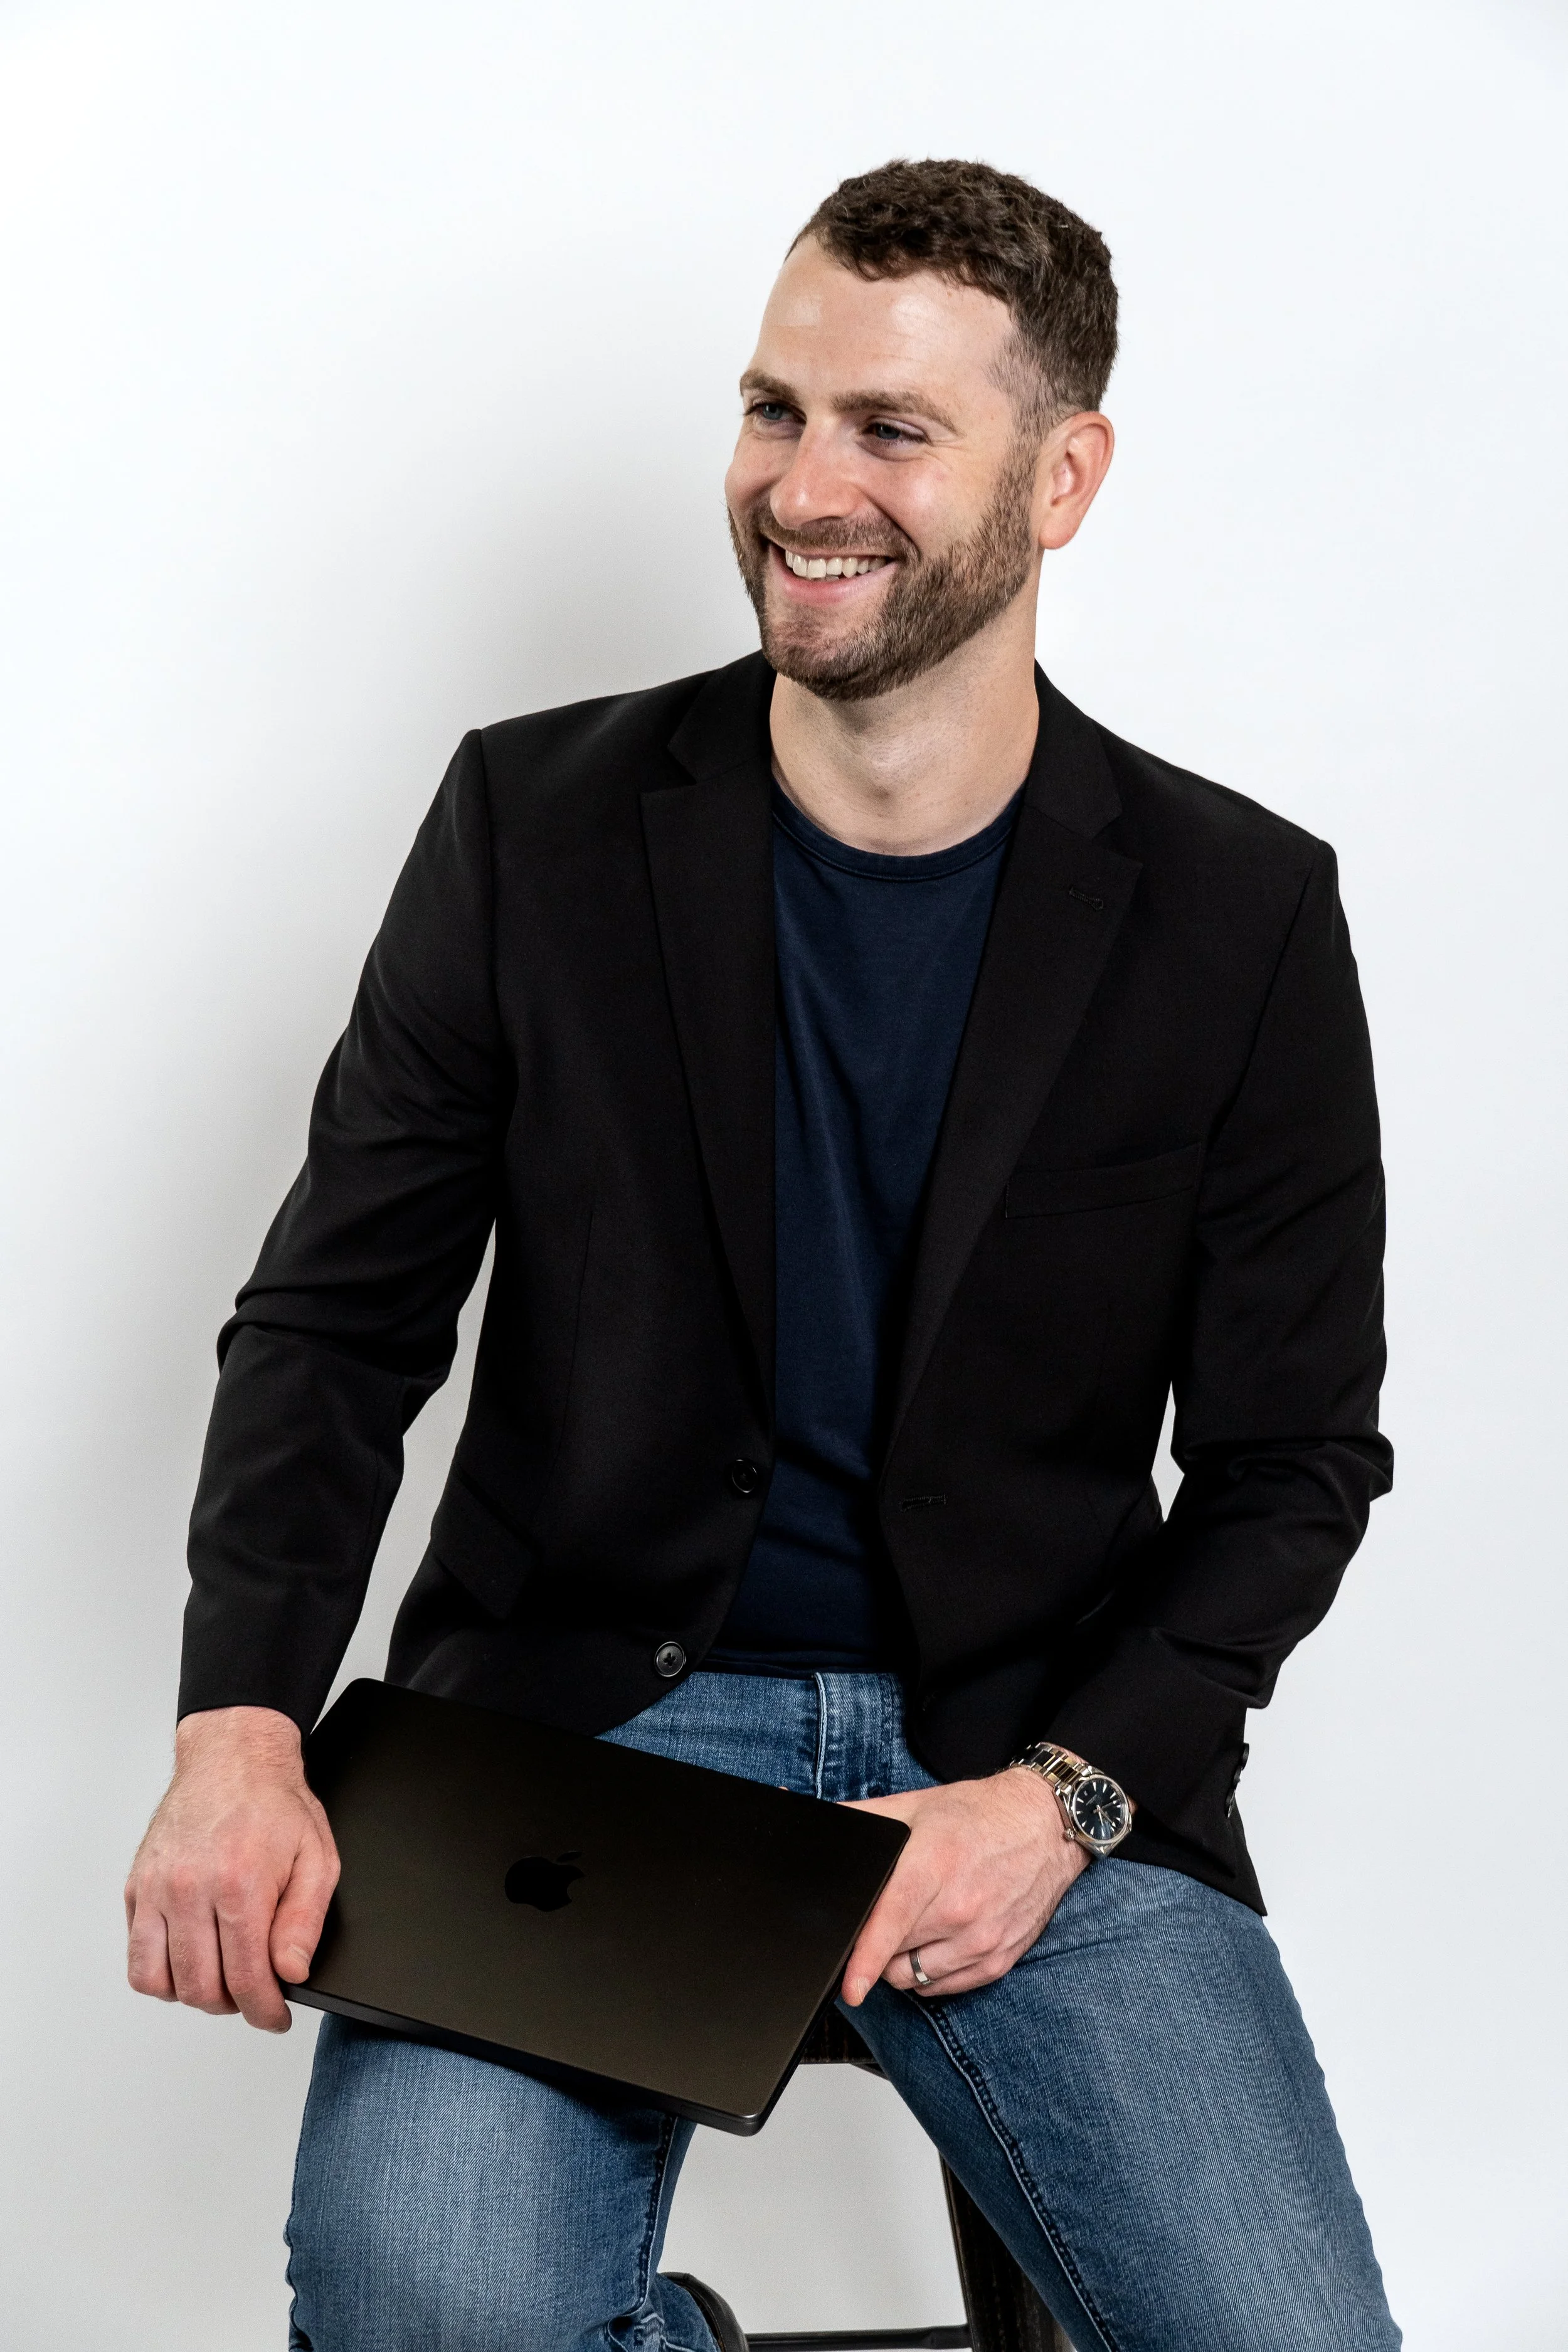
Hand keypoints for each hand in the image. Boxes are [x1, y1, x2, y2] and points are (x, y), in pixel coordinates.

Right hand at [124, 1705, 338, 2032]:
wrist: (231, 1757)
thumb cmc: (275, 1803)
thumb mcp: (317, 1856)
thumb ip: (305, 1919)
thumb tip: (291, 1971)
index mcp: (240, 1884)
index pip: (247, 1979)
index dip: (265, 2012)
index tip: (275, 2017)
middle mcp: (190, 1889)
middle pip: (203, 1988)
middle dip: (235, 2005)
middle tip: (254, 1994)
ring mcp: (157, 1889)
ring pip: (162, 1982)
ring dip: (195, 1994)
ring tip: (222, 1980)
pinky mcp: (136, 1888)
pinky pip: (137, 1958)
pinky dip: (160, 1976)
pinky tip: (189, 1962)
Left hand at [840, 1766, 1085, 2002]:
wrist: (1045, 1826)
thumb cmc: (978, 1815)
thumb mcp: (915, 1806)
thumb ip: (863, 1820)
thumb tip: (812, 1823)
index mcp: (935, 1864)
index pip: (893, 1921)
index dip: (867, 1958)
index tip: (850, 1988)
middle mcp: (962, 1908)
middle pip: (894, 1954)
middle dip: (876, 1943)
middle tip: (881, 1917)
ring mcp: (983, 1939)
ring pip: (915, 1977)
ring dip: (900, 1962)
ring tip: (911, 1926)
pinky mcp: (999, 1960)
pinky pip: (944, 1986)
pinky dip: (929, 1972)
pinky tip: (935, 1940)